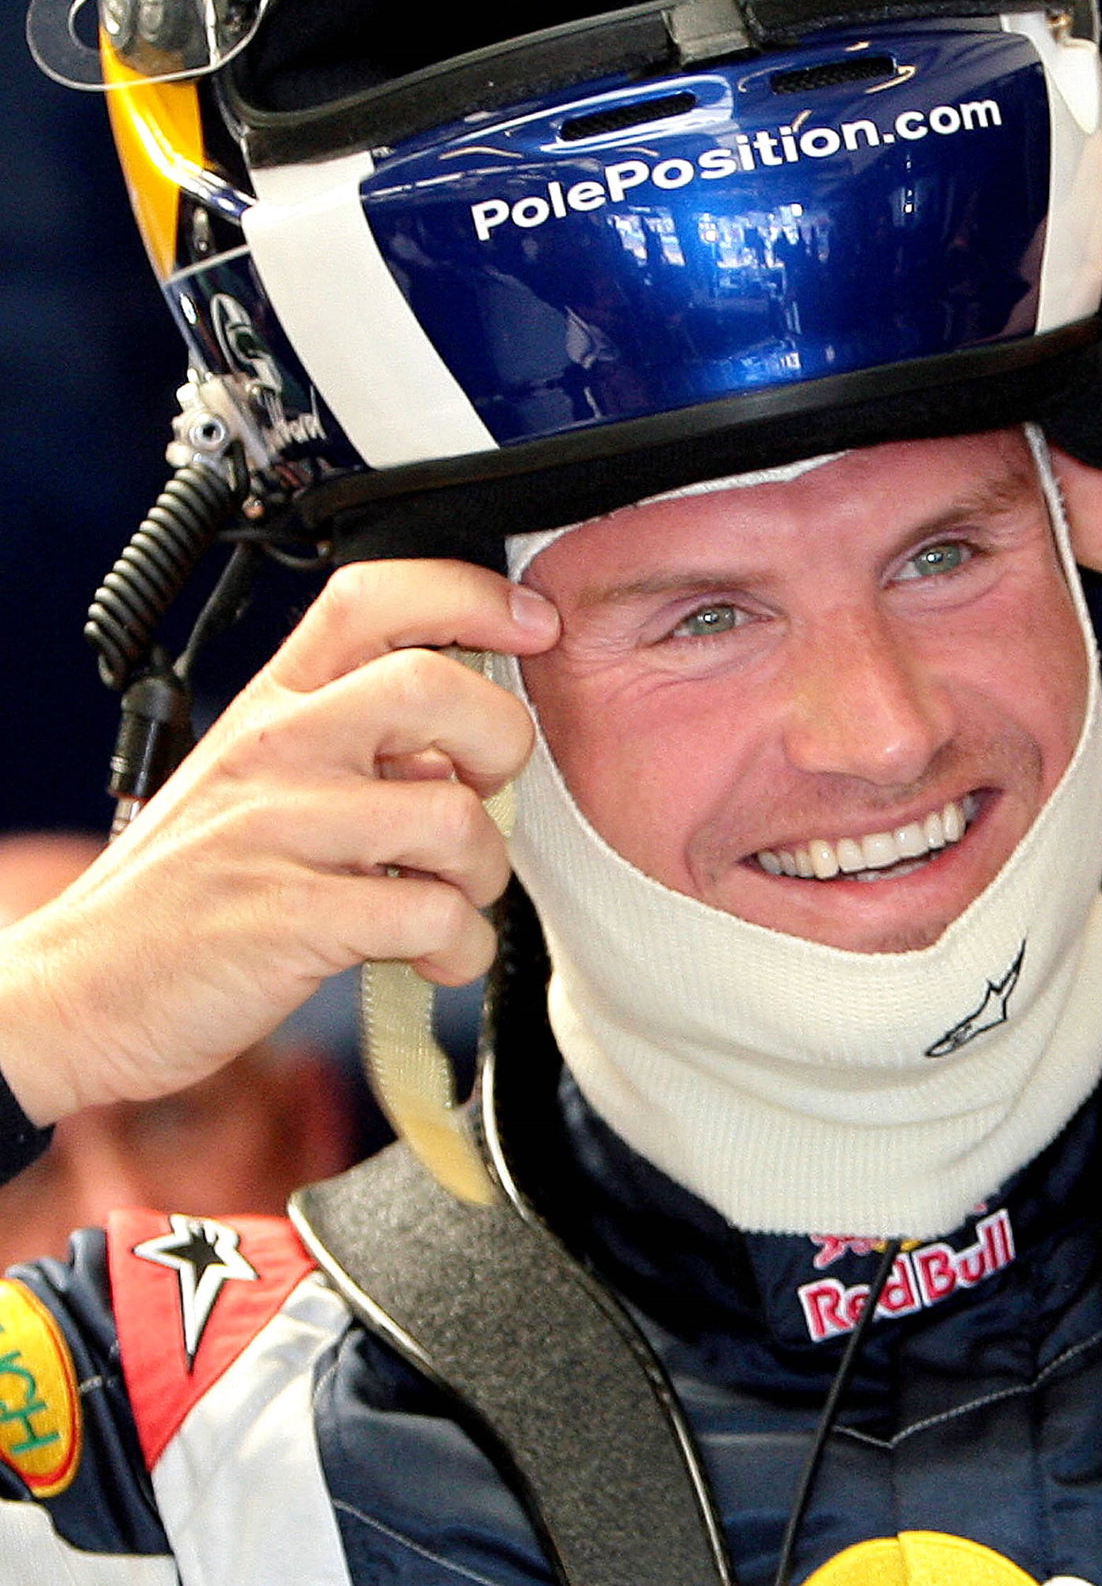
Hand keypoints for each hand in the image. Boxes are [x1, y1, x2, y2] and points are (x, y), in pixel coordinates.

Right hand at [0, 560, 556, 1125]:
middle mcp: (276, 747)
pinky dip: (461, 949)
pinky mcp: (294, 918)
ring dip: (483, 874)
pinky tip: (431, 957)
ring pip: (455, 816)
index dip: (472, 596)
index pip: (375, 596)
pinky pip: (435, 917)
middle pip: (435, 687)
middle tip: (482, 795)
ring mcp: (282, 829)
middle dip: (501, 745)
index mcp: (271, 703)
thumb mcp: (252, 782)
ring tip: (447, 900)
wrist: (86, 989)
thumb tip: (456, 744)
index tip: (531, 624)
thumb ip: (348, 747)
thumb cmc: (184, 891)